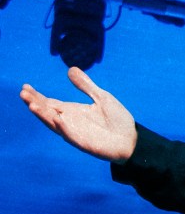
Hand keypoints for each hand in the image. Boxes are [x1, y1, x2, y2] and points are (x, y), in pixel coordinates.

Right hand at [20, 67, 137, 162]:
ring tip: (32, 105)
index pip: (50, 102)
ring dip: (43, 115)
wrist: (132, 139)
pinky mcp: (85, 143)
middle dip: (35, 103)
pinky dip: (64, 128)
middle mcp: (70, 122)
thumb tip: (70, 69)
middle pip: (48, 112)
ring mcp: (76, 133)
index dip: (37, 96)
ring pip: (55, 124)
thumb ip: (86, 86)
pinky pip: (71, 136)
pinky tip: (57, 119)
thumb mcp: (101, 97)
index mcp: (73, 111)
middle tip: (23, 93)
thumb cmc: (117, 120)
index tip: (25, 87)